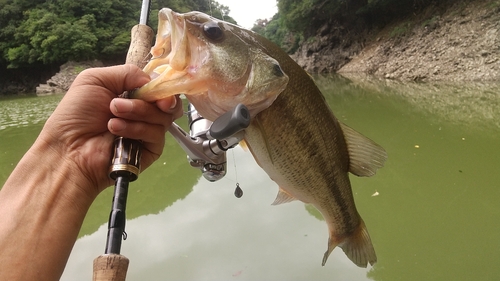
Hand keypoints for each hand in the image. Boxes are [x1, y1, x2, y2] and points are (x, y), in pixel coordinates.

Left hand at [39, 64, 182, 195]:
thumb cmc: (76, 114)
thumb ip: (128, 73)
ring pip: (163, 117)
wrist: (69, 147)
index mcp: (133, 94)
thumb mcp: (95, 79)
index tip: (155, 87)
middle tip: (127, 102)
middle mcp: (144, 111)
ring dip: (137, 112)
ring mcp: (148, 131)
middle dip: (152, 99)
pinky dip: (136, 129)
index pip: (160, 87)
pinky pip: (157, 135)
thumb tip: (153, 81)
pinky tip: (116, 130)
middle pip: (168, 102)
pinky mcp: (151, 149)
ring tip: (112, 116)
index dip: (162, 86)